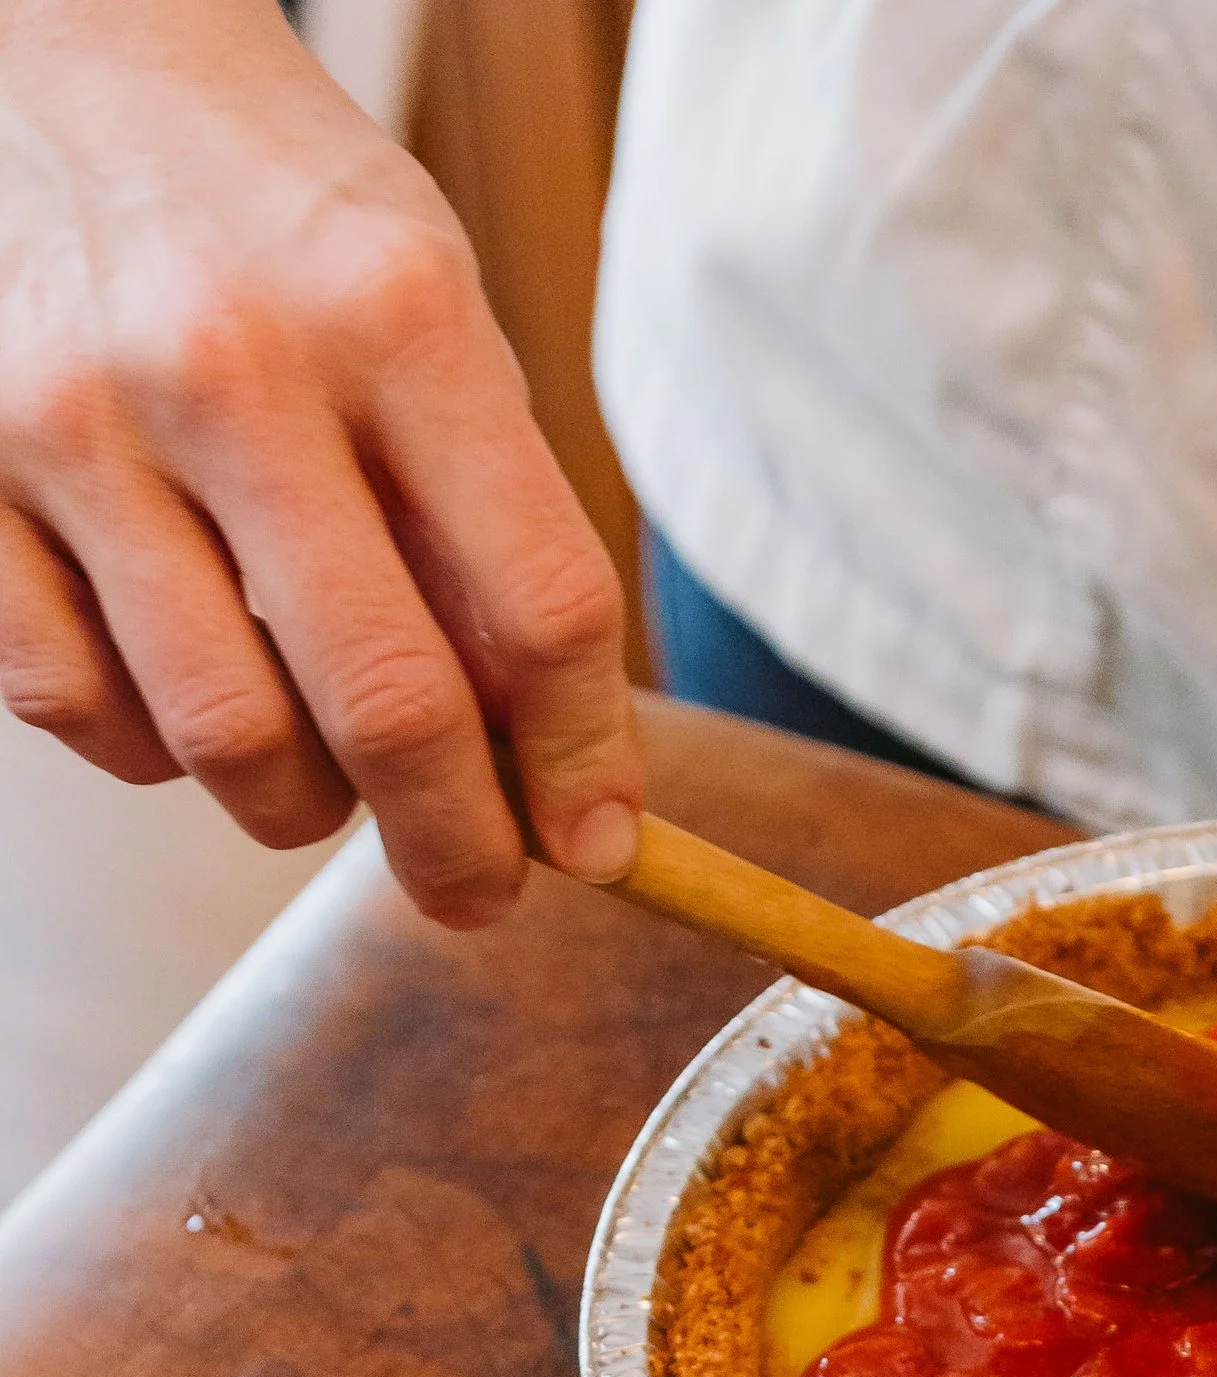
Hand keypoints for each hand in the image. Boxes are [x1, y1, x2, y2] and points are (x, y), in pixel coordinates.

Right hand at [0, 0, 638, 926]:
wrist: (52, 51)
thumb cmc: (271, 211)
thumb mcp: (423, 310)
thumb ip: (485, 521)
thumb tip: (549, 767)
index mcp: (393, 312)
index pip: (539, 606)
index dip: (580, 762)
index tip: (595, 842)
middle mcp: (233, 365)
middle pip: (389, 706)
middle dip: (456, 843)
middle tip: (476, 886)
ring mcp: (78, 425)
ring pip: (229, 741)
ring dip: (300, 806)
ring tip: (324, 773)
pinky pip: (79, 710)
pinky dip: (152, 750)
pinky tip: (186, 689)